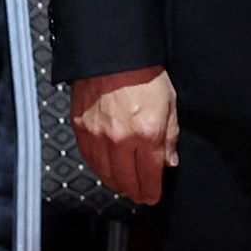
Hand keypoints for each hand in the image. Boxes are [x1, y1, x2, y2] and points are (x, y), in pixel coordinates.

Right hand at [69, 67, 179, 205]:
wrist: (113, 53)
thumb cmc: (143, 74)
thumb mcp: (169, 104)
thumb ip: (170, 137)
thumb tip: (168, 162)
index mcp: (146, 134)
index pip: (149, 176)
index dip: (152, 191)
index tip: (153, 196)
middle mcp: (120, 139)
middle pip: (126, 180)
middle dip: (135, 192)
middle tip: (139, 195)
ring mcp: (97, 135)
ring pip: (105, 173)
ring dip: (116, 183)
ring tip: (123, 185)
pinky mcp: (81, 127)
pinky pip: (89, 157)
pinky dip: (98, 167)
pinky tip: (105, 169)